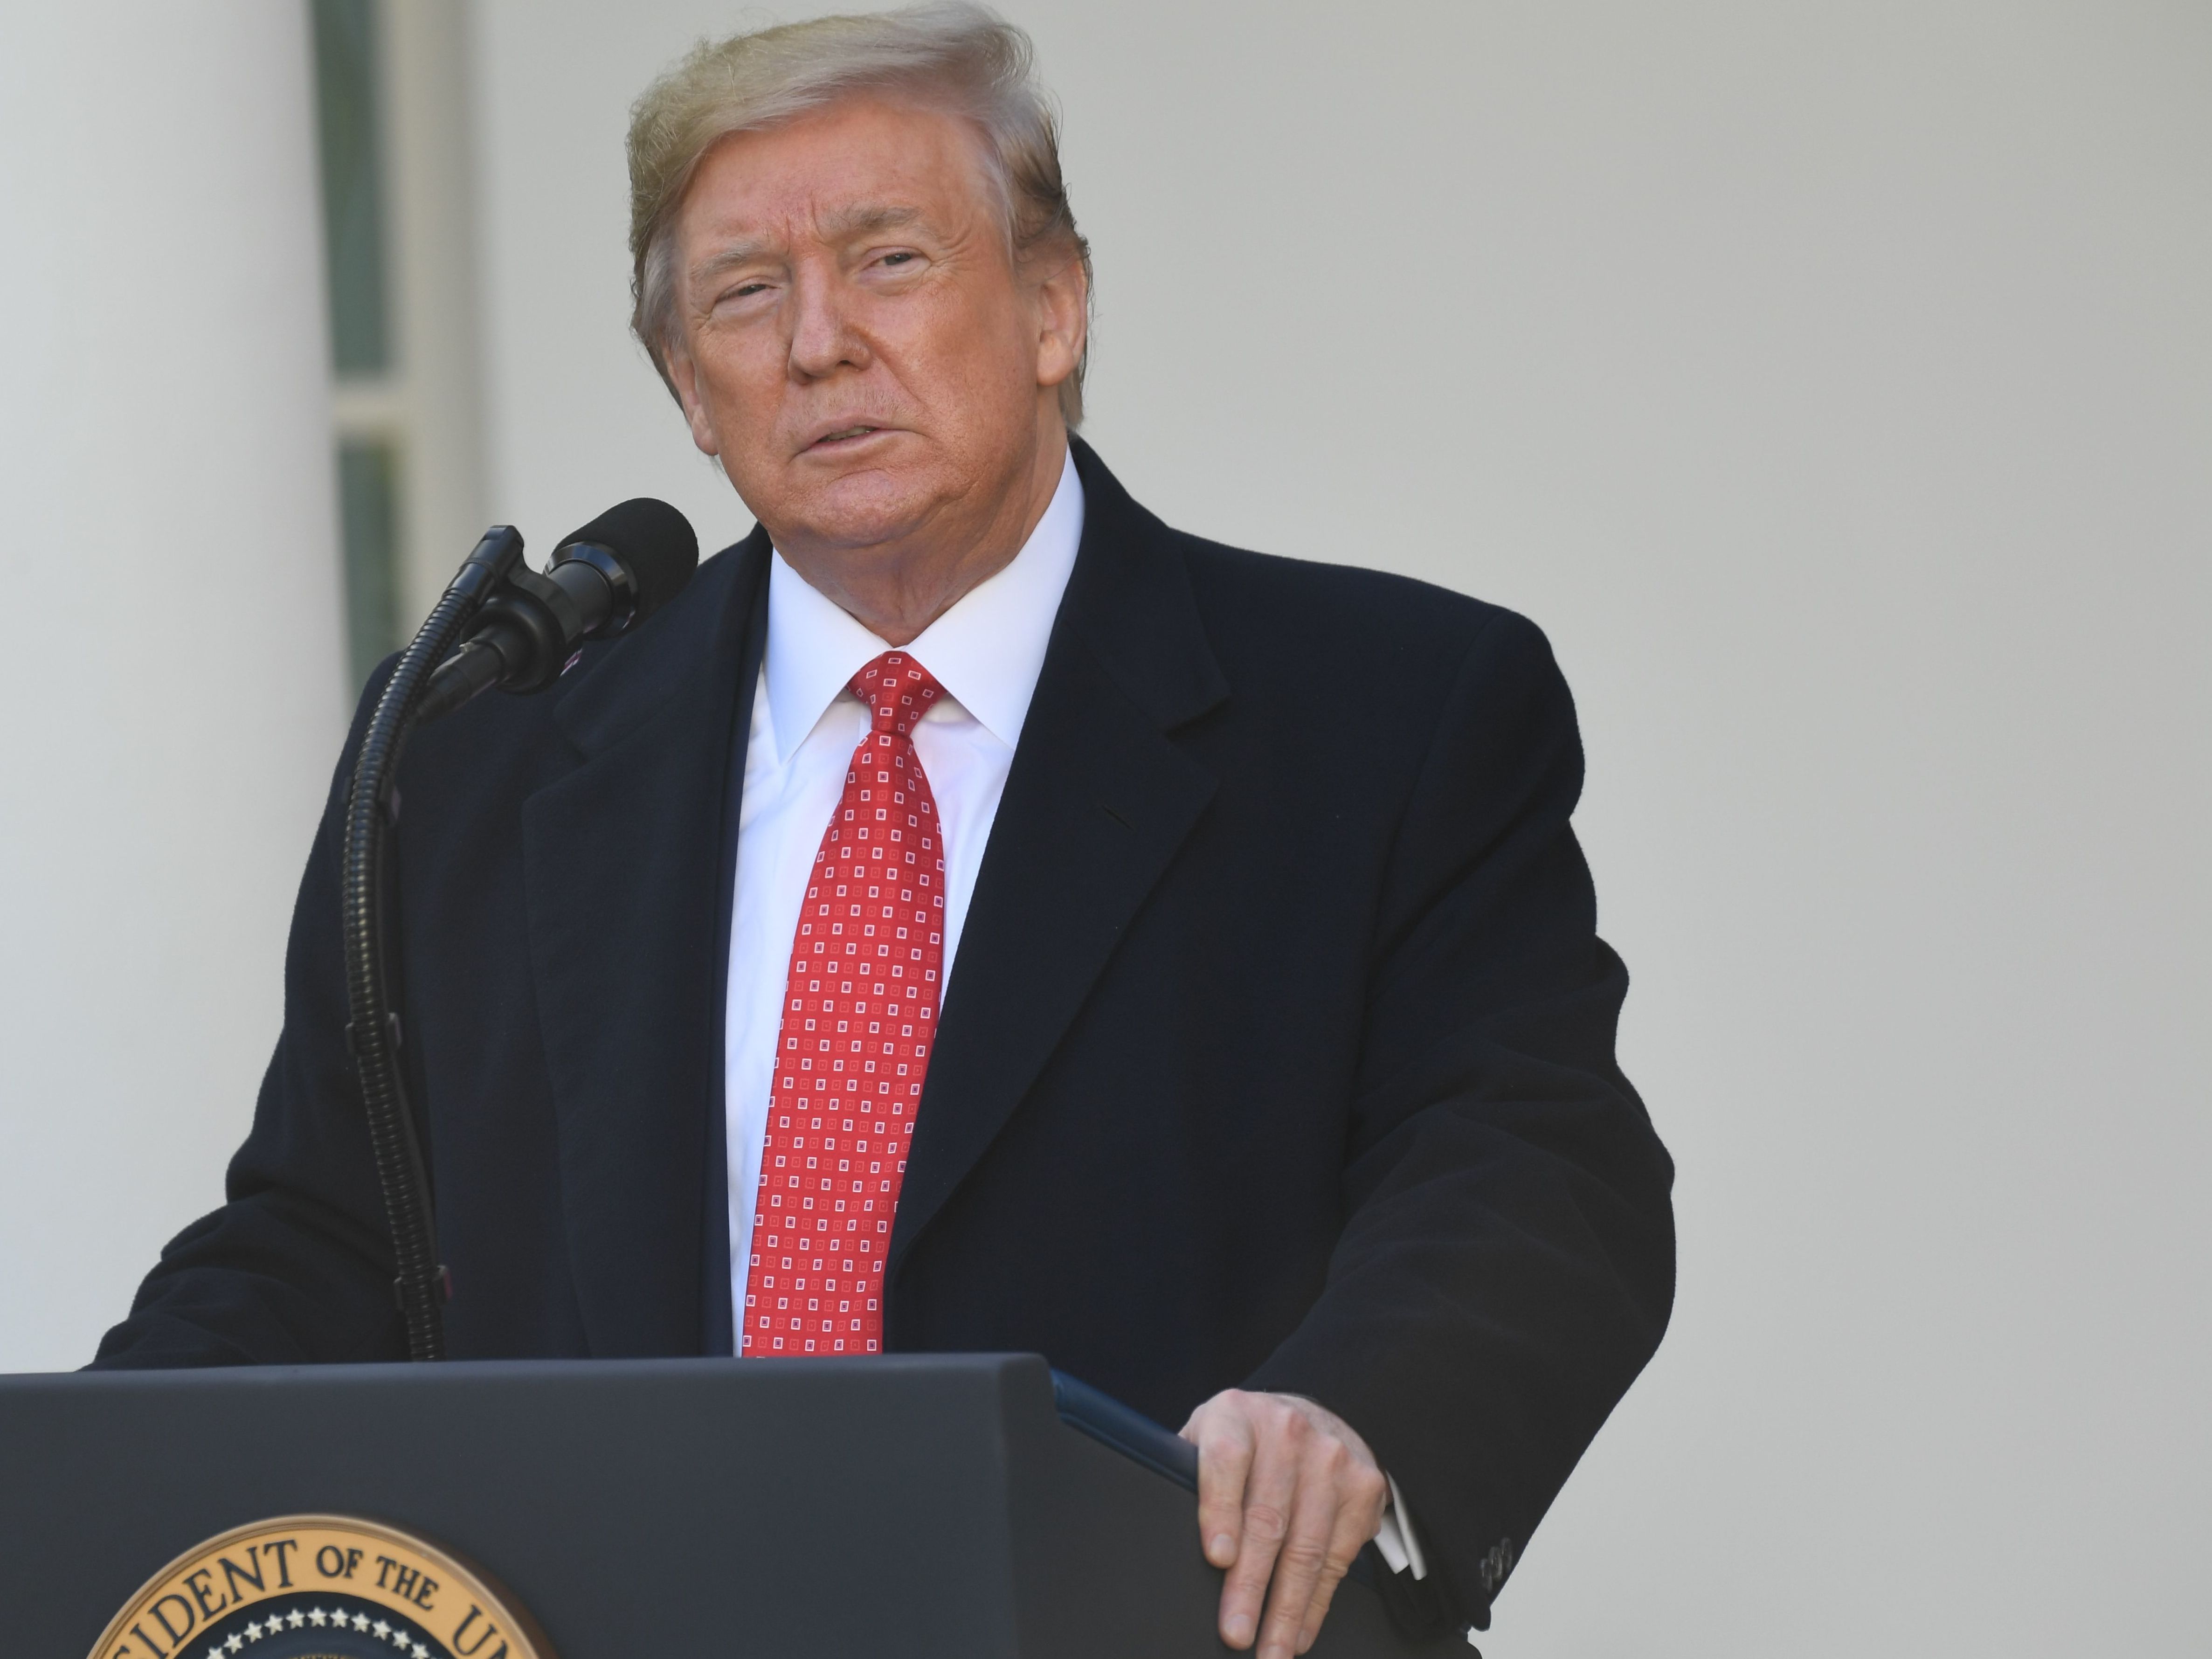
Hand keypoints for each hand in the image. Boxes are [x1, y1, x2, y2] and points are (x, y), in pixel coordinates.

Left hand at [1180, 1389, 1389, 1657]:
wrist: (1317, 1413)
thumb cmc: (1248, 1439)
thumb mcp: (1209, 1435)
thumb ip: (1190, 1472)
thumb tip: (1166, 1534)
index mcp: (1236, 1415)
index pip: (1227, 1460)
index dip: (1220, 1510)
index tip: (1217, 1557)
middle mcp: (1287, 1432)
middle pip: (1268, 1518)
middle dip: (1249, 1585)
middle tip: (1235, 1631)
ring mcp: (1331, 1460)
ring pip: (1306, 1548)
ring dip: (1286, 1609)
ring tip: (1269, 1649)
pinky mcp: (1363, 1489)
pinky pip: (1337, 1559)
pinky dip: (1315, 1604)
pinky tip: (1298, 1631)